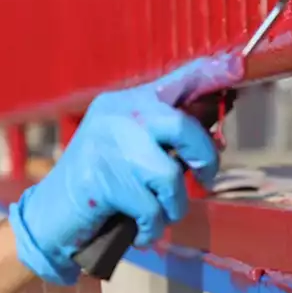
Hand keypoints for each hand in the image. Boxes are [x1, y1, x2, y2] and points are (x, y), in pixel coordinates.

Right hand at [8, 55, 240, 284]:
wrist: (51, 215)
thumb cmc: (101, 183)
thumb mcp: (131, 149)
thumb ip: (165, 140)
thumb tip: (215, 140)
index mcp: (126, 102)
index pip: (176, 81)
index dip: (211, 72)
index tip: (239, 61)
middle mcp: (116, 116)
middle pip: (180, 126)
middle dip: (203, 159)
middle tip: (204, 180)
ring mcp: (107, 146)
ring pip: (169, 177)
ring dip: (172, 207)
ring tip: (157, 215)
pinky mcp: (101, 179)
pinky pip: (151, 209)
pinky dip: (152, 228)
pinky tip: (140, 231)